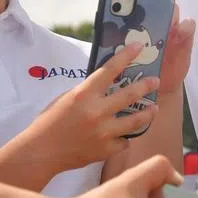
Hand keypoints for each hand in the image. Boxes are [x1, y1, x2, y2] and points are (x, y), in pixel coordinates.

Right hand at [27, 40, 158, 170]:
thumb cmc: (50, 121)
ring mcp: (103, 133)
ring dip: (147, 113)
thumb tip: (107, 85)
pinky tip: (126, 134)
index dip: (126, 56)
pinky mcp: (106, 150)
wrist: (42, 151)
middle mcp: (96, 111)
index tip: (139, 46)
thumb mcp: (66, 98)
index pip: (110, 70)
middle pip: (130, 94)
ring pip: (135, 121)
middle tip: (155, 81)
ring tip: (154, 108)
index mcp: (84, 94)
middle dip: (146, 85)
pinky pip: (124, 141)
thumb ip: (88, 92)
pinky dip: (125, 137)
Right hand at [102, 0, 194, 97]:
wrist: (159, 91)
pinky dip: (106, 15)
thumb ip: (184, 40)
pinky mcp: (121, 43)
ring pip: (123, 7)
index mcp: (165, 21)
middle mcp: (149, 21)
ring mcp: (134, 31)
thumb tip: (186, 21)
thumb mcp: (183, 56)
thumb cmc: (174, 70)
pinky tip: (100, 5)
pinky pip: (112, 27)